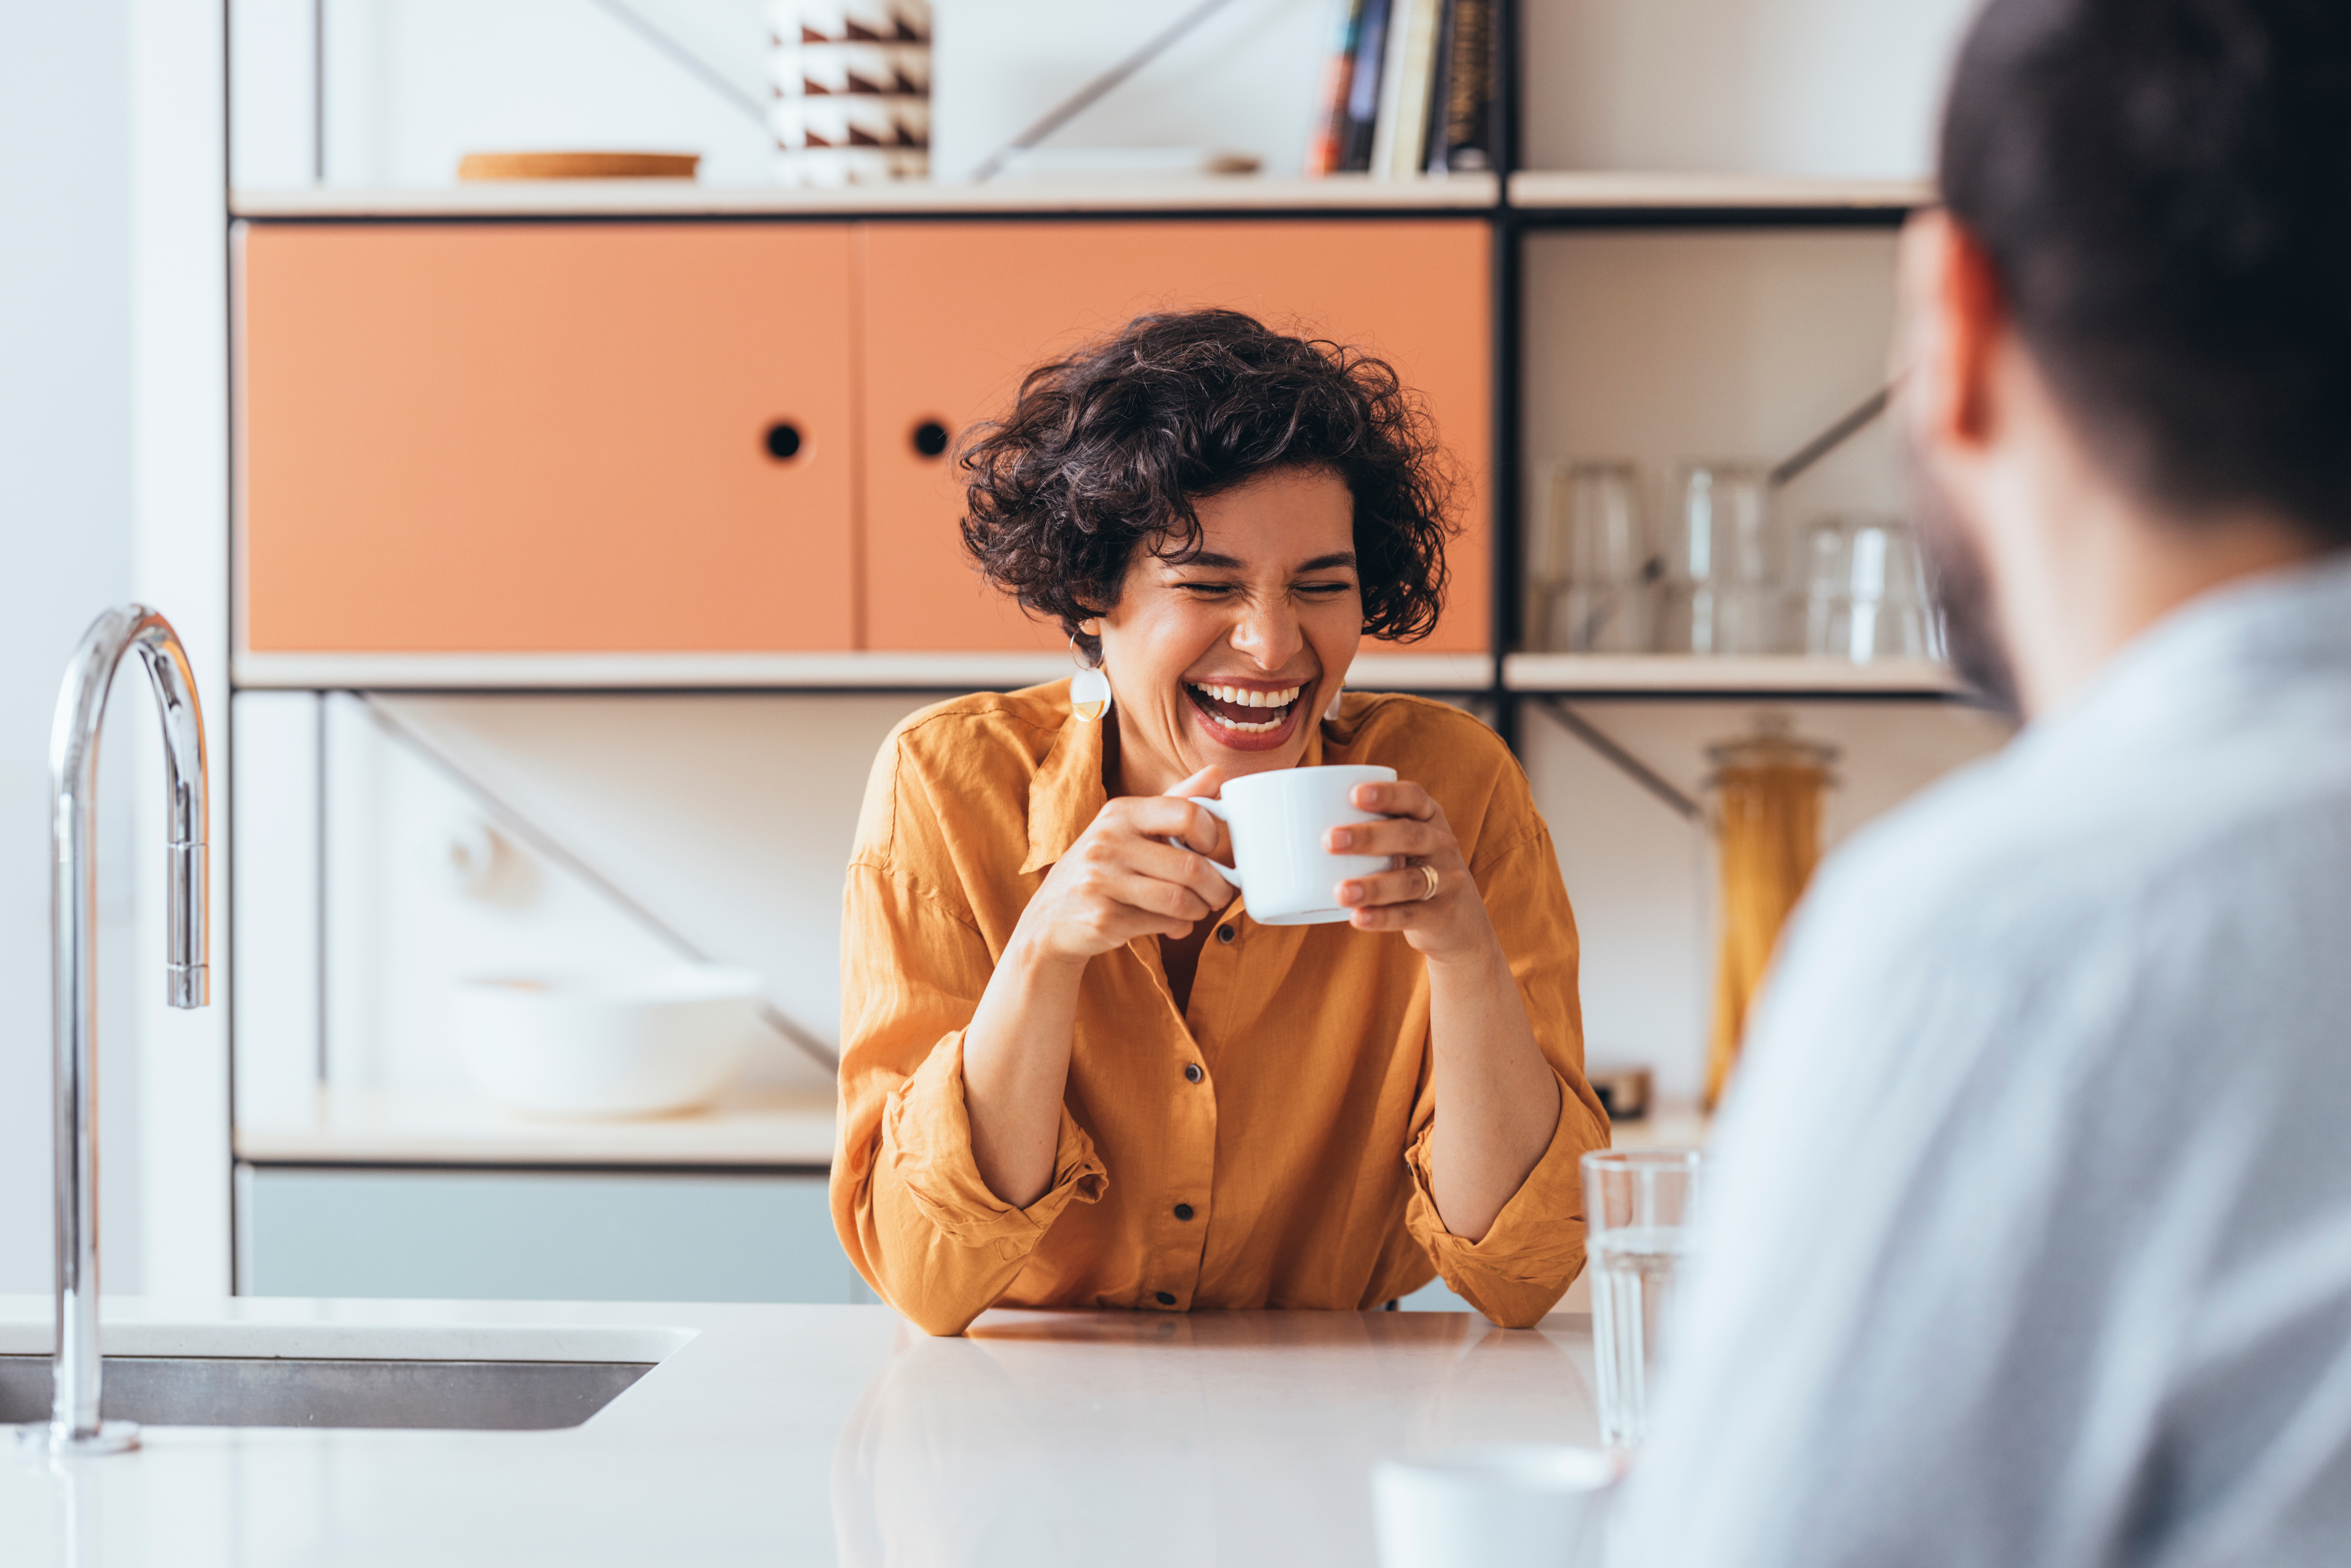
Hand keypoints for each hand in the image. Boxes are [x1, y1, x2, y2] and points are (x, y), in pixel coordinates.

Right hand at [1009, 766, 1238, 966]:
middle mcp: (1108, 842)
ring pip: (1182, 899)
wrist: (1050, 918)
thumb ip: (1175, 801)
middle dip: (1217, 886)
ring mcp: (1103, 881)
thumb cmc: (1102, 867)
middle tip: (1220, 892)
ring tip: (1200, 909)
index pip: (1187, 813)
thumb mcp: (1130, 827)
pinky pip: (1164, 924)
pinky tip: (1175, 924)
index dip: (1212, 834)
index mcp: (1120, 812)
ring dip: (1201, 909)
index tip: (1211, 849)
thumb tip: (1217, 774)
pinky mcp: (1105, 918)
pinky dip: (1180, 927)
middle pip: (1191, 866)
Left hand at [1328, 779, 1495, 962]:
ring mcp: (1446, 881)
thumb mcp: (1399, 845)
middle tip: (1329, 841)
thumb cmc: (1408, 870)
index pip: (1413, 797)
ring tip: (1340, 891)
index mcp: (1428, 818)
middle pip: (1409, 836)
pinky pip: (1411, 915)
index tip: (1354, 794)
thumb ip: (1363, 831)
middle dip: (1369, 836)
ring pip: (1410, 881)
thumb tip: (1281, 829)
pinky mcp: (1441, 915)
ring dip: (1372, 885)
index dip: (1387, 794)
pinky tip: (1357, 918)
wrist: (1459, 921)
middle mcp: (1441, 844)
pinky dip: (1382, 917)